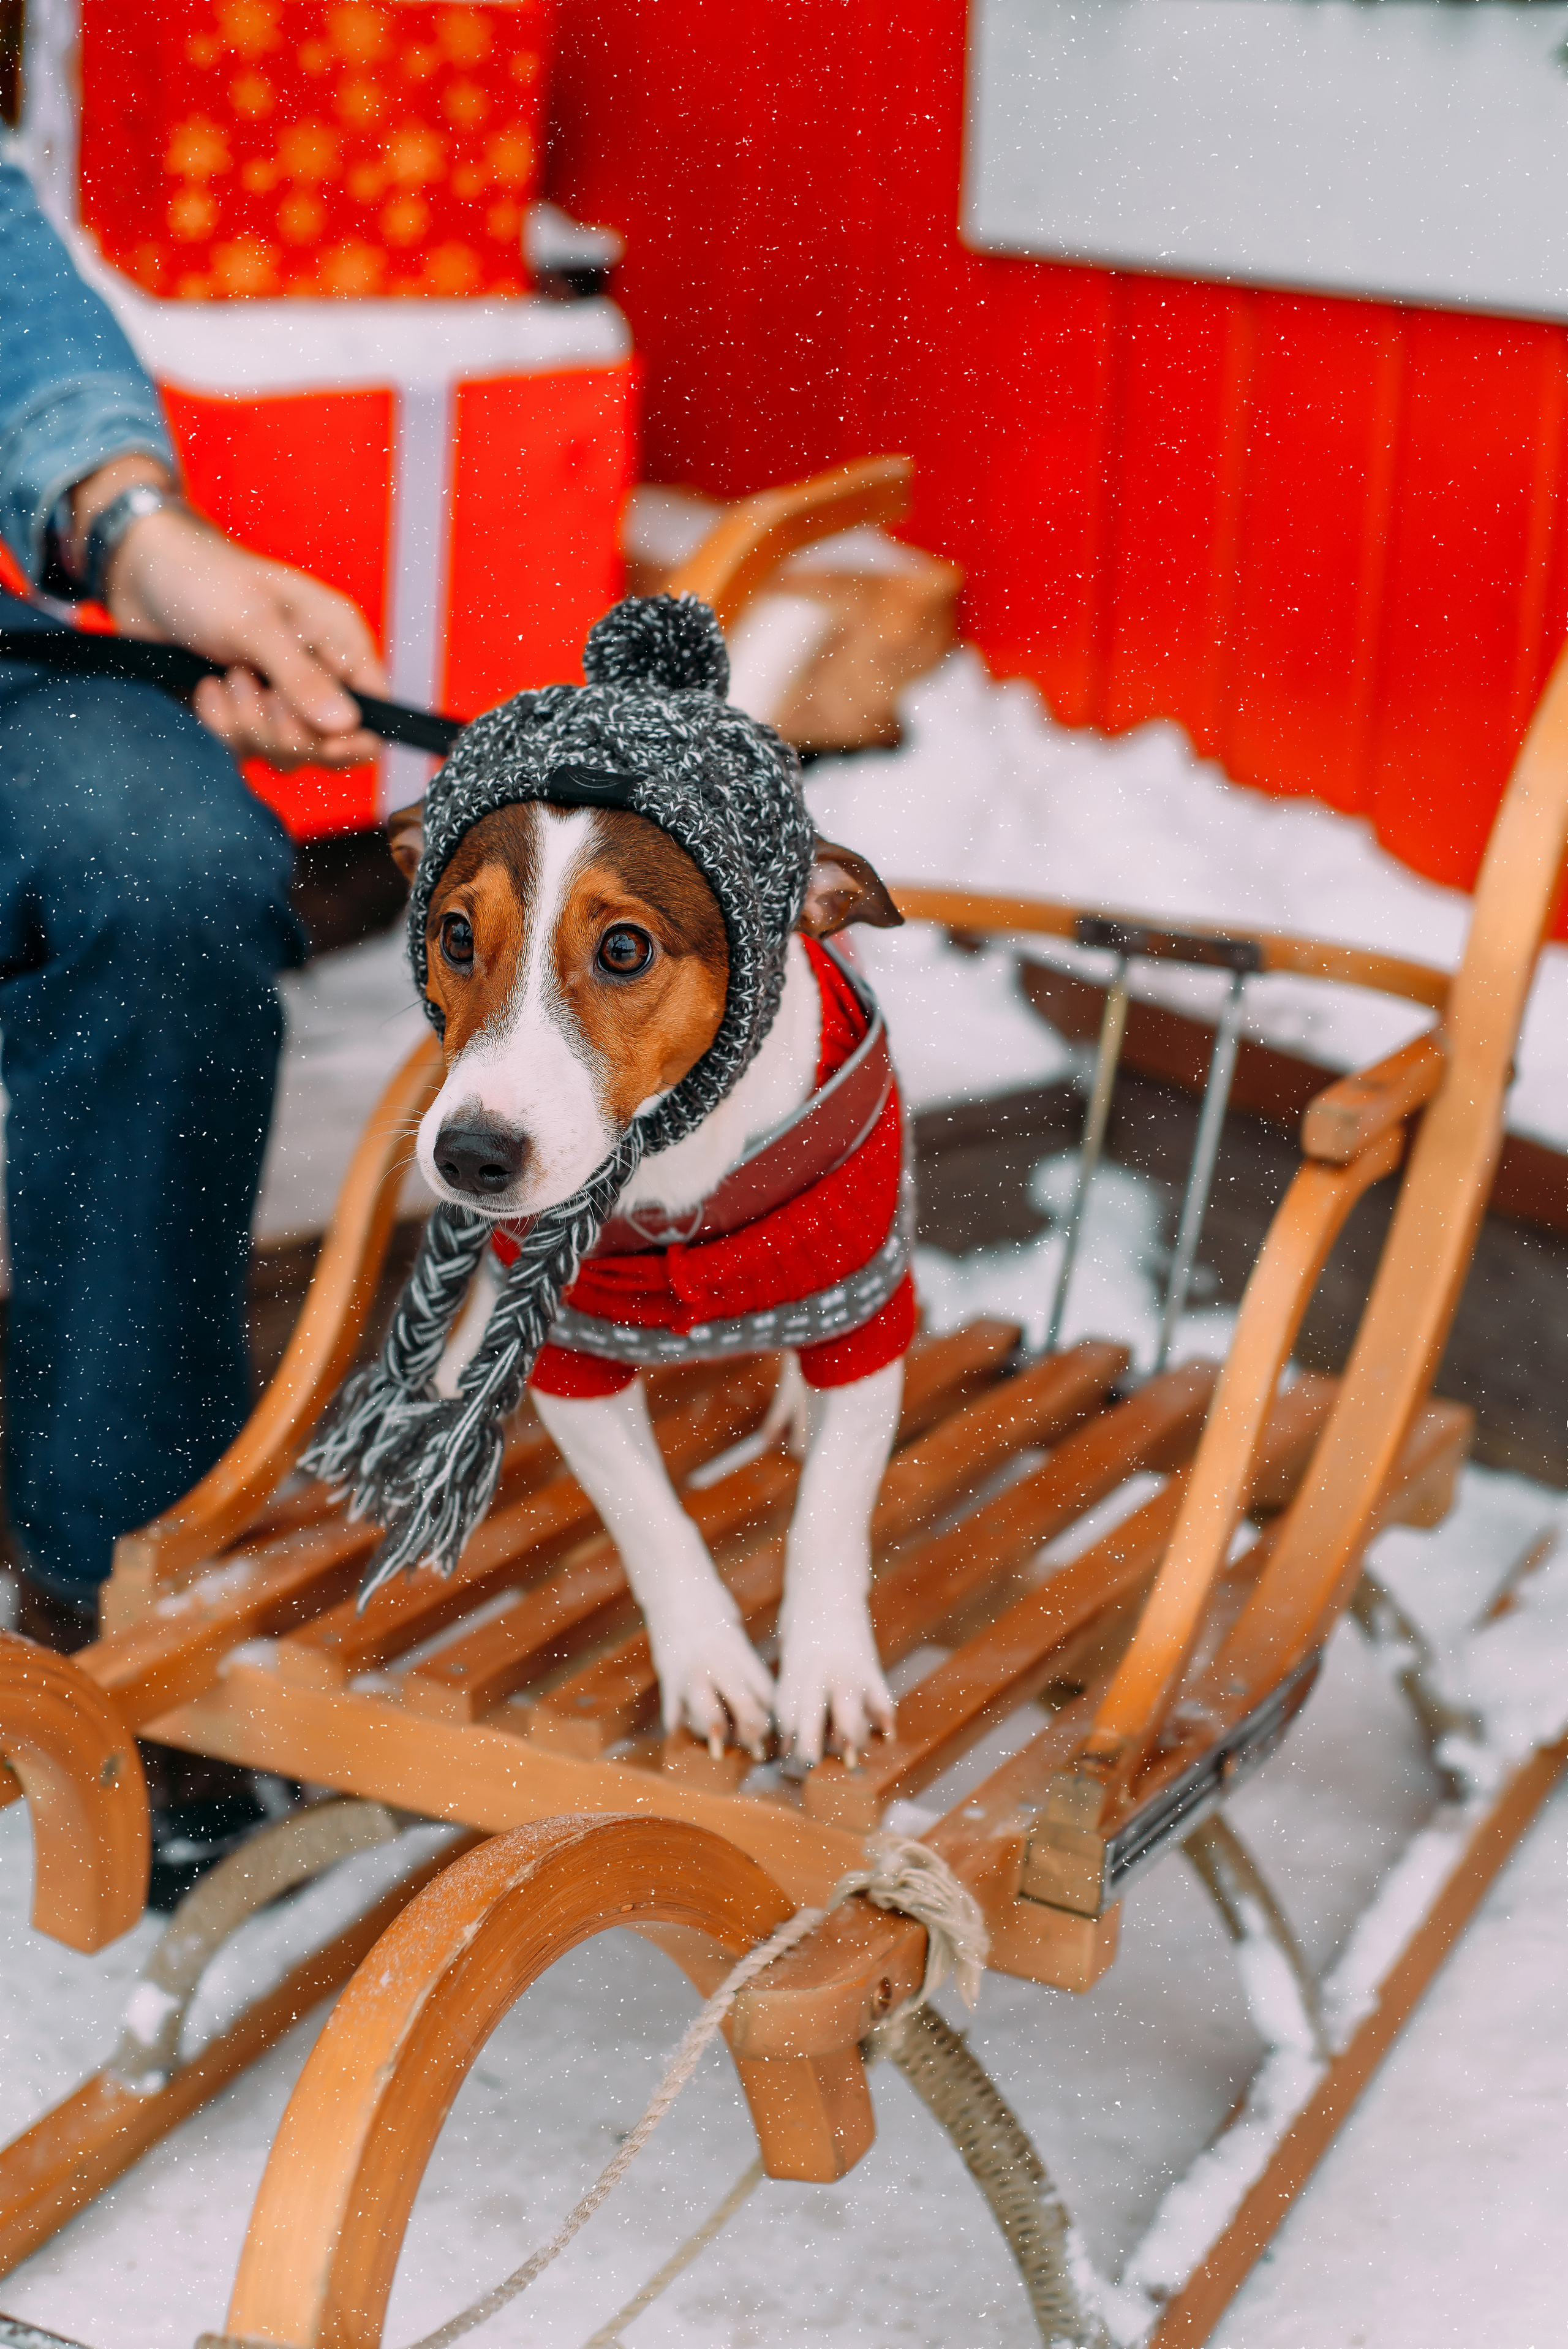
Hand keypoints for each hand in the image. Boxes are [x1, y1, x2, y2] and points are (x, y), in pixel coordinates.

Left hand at [70, 457, 386, 768]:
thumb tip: (347, 725)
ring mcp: (279, 698)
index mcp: (338, 642)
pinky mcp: (242, 713)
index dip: (355, 738)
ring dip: (245, 724)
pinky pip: (244, 750)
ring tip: (222, 677)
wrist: (138, 573)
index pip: (376, 710)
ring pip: (285, 753)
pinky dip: (219, 726)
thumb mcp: (253, 622)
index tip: (321, 742)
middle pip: (329, 745)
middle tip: (247, 685)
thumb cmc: (202, 577)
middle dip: (283, 729)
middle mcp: (316, 674)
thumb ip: (301, 677)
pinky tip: (204, 689)